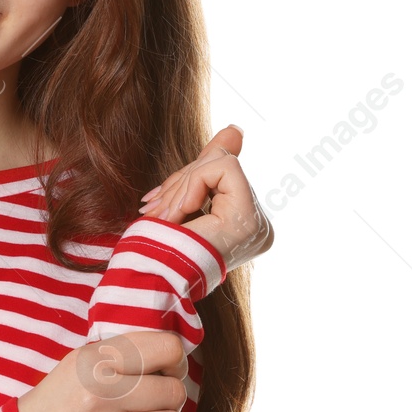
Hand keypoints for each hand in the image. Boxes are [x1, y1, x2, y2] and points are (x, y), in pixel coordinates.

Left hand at [137, 124, 273, 274]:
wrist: (152, 283)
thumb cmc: (160, 251)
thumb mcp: (182, 200)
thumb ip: (207, 166)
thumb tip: (236, 128)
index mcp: (246, 228)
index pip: (224, 175)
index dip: (188, 177)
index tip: (157, 202)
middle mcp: (260, 229)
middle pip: (222, 169)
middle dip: (181, 180)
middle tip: (151, 206)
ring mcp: (257, 227)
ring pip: (221, 164)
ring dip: (181, 186)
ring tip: (159, 214)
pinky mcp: (247, 220)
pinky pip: (223, 169)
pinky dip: (192, 185)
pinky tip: (177, 214)